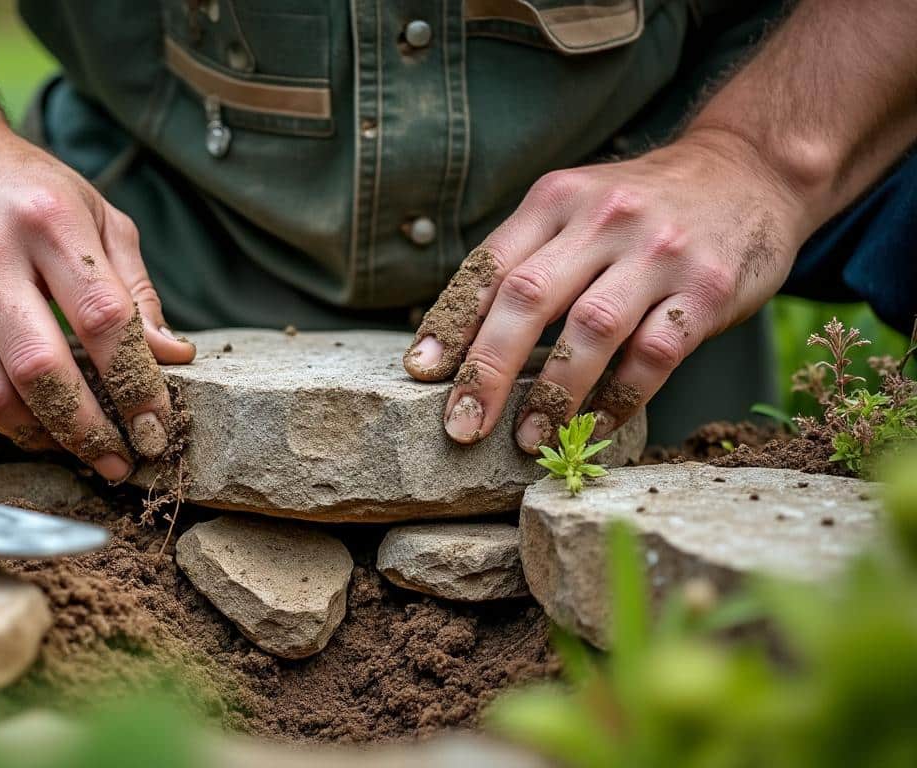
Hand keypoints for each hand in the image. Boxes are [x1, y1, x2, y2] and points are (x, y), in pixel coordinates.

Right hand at [0, 122, 194, 480]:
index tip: (157, 424)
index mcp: (48, 221)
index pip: (103, 319)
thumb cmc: (32, 193)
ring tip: (76, 447)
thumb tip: (173, 358)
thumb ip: (135, 289)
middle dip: (88, 429)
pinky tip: (24, 422)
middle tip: (120, 459)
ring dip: (41, 437)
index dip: (137, 382)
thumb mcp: (99, 215)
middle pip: (41, 370)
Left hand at [403, 130, 811, 451]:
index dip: (450, 322)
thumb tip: (462, 342)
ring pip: (590, 330)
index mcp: (558, 198)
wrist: (752, 170)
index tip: (420, 372)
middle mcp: (604, 218)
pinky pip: (654, 354)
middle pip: (528, 297)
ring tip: (525, 440)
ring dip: (552, 394)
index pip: (489, 265)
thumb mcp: (580, 206)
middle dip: (486, 368)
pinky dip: (619, 398)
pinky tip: (595, 426)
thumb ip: (530, 257)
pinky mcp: (708, 288)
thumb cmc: (645, 206)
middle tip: (460, 424)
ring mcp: (659, 252)